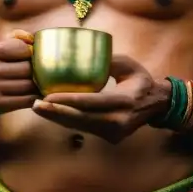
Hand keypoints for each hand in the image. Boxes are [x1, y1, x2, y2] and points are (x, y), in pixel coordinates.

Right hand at [0, 30, 38, 115]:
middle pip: (26, 68)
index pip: (21, 48)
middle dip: (38, 70)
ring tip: (42, 83)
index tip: (34, 57)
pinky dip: (35, 97)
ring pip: (28, 85)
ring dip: (38, 85)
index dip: (33, 53)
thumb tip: (34, 40)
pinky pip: (25, 100)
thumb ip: (17, 39)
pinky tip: (35, 94)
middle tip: (45, 72)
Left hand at [32, 56, 169, 143]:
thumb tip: (82, 54)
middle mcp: (118, 121)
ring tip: (38, 109)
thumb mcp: (128, 65)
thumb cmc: (140, 80)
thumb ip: (108, 61)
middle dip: (56, 113)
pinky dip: (68, 121)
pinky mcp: (110, 137)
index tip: (48, 96)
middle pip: (81, 119)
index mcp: (125, 101)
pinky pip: (85, 128)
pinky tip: (52, 113)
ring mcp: (114, 132)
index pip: (92, 102)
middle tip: (35, 104)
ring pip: (80, 126)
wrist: (156, 105)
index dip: (68, 101)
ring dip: (58, 118)